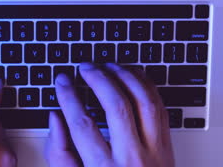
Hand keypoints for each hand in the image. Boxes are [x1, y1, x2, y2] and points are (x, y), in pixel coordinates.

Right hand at [45, 63, 174, 166]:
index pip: (82, 124)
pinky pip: (159, 106)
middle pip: (116, 106)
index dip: (68, 97)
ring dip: (125, 77)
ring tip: (108, 66)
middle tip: (84, 68)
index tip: (62, 81)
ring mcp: (154, 150)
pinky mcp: (167, 145)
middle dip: (98, 79)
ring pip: (143, 101)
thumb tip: (55, 118)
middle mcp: (132, 158)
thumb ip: (59, 153)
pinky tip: (132, 76)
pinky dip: (146, 85)